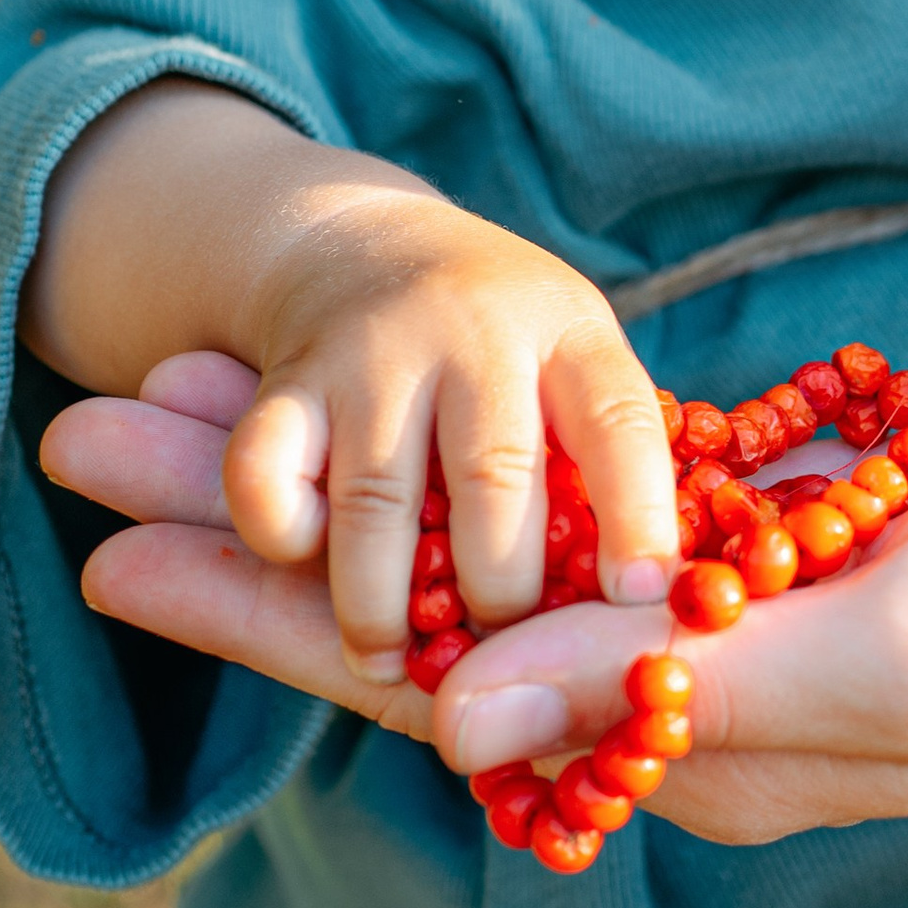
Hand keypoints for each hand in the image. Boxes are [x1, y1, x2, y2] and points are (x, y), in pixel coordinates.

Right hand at [22, 79, 681, 688]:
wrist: (365, 243)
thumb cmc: (501, 345)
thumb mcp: (571, 359)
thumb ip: (598, 455)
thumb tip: (640, 602)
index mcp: (568, 333)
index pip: (617, 423)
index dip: (636, 514)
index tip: (642, 599)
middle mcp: (473, 335)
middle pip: (495, 474)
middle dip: (501, 587)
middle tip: (503, 650)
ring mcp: (372, 354)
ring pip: (376, 499)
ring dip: (382, 602)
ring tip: (393, 664)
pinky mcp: (286, 382)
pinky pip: (265, 476)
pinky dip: (283, 535)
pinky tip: (308, 566)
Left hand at [43, 385, 907, 831]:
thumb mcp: (904, 653)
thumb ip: (682, 683)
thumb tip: (459, 716)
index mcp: (694, 756)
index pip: (428, 689)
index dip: (264, 606)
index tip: (108, 535)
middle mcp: (687, 709)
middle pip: (421, 615)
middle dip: (252, 532)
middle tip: (77, 438)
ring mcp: (733, 631)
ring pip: (487, 552)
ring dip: (345, 472)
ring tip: (199, 396)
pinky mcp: (785, 550)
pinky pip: (587, 507)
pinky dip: (478, 448)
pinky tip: (407, 396)